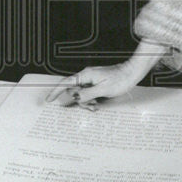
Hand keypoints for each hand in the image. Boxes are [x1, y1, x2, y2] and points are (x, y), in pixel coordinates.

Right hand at [46, 40, 166, 105]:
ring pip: (81, 94)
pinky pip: (88, 94)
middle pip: (74, 91)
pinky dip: (91, 100)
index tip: (48, 100)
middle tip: (91, 106)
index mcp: (86, 75)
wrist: (132, 74)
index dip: (56, 91)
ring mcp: (91, 81)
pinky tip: (97, 103)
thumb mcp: (103, 89)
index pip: (66, 83)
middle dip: (79, 101)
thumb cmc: (120, 79)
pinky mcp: (96, 84)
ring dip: (86, 102)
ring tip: (96, 105)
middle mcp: (87, 77)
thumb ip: (87, 94)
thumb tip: (74, 97)